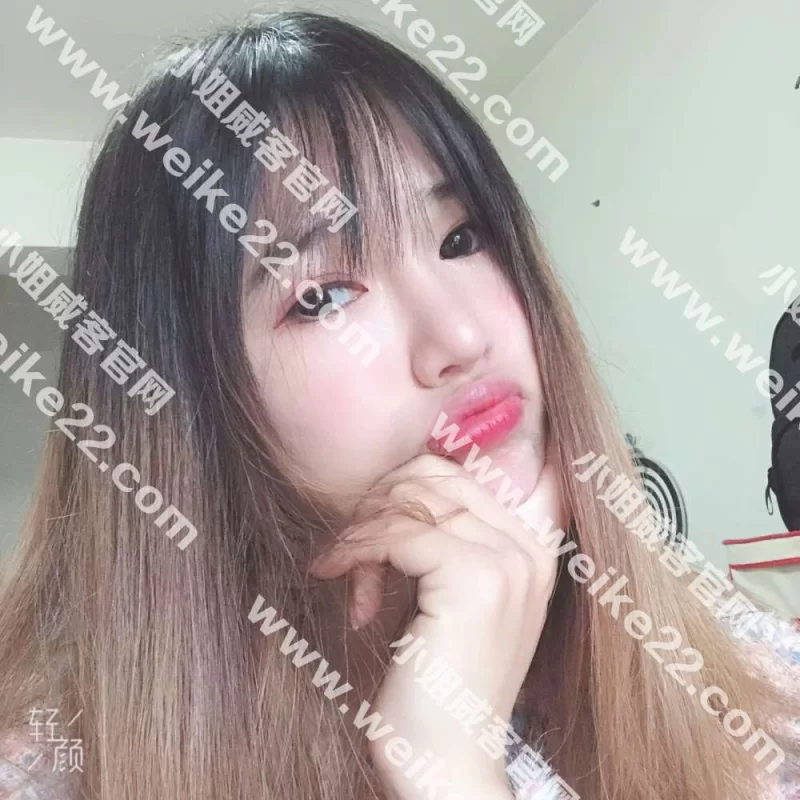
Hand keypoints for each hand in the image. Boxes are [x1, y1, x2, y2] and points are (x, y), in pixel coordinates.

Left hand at [310, 451, 565, 799]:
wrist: (447, 761)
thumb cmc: (437, 684)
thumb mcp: (449, 600)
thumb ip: (445, 543)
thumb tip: (397, 487)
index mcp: (532, 547)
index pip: (460, 474)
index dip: (405, 481)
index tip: (367, 515)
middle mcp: (528, 547)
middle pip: (432, 479)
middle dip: (378, 505)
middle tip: (350, 546)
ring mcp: (507, 561)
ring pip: (411, 504)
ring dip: (363, 531)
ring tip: (344, 570)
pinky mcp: (475, 579)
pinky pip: (397, 535)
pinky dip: (355, 549)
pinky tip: (333, 573)